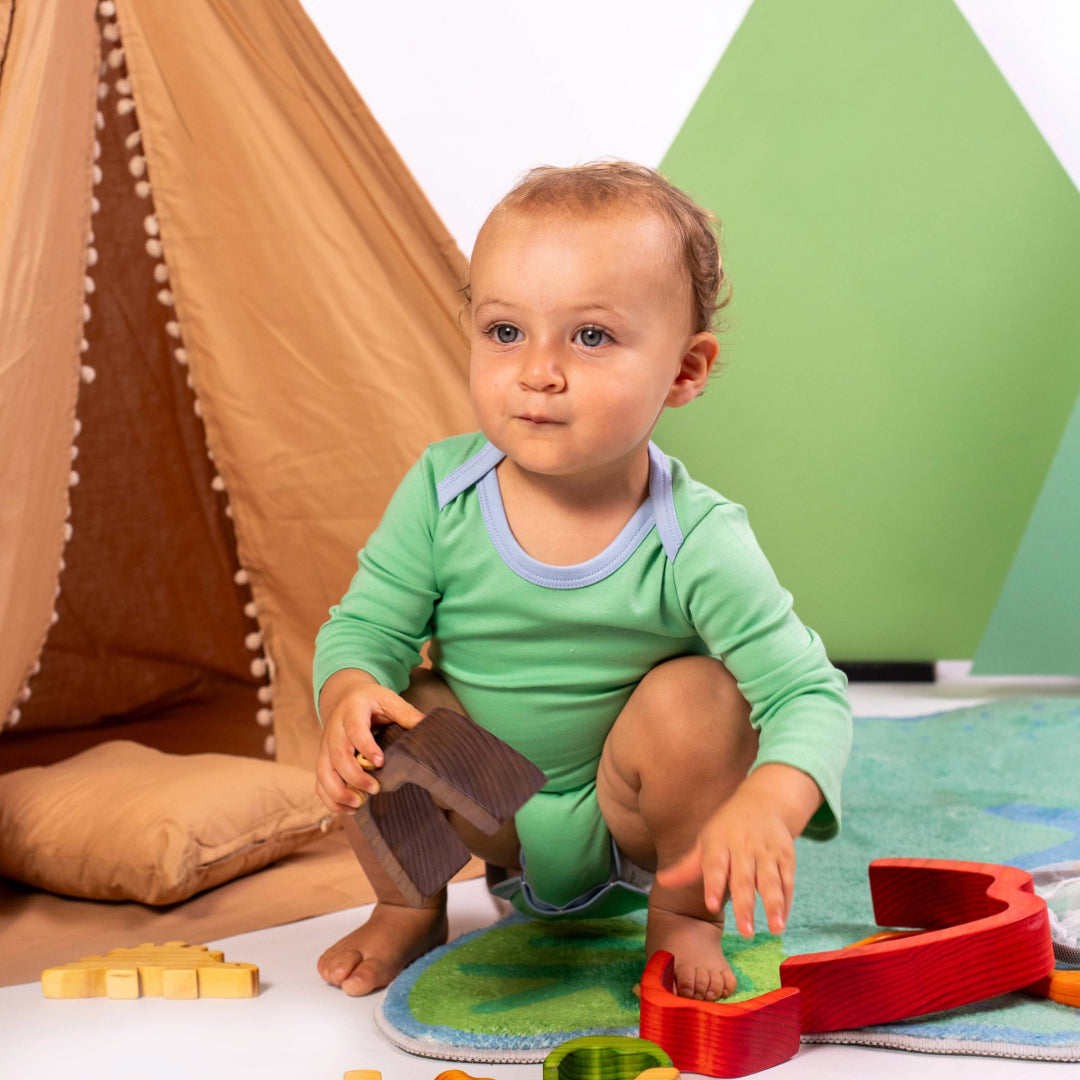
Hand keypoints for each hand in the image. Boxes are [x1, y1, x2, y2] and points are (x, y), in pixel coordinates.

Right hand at [314, 669, 424, 813]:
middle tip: (375, 789)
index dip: (366, 747)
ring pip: (324, 772)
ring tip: (358, 804)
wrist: (344, 697)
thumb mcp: (388, 699)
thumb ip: (405, 712)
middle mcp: (334, 730)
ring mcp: (326, 746)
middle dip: (354, 776)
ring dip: (338, 792)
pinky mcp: (323, 760)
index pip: (355, 730)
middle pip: (338, 756)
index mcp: (352, 712)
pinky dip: (330, 799)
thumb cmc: (370, 700)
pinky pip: (320, 783)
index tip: (380, 762)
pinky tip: (350, 808)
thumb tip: (426, 724)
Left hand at [656, 764, 821, 936]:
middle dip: (746, 905)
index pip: (715, 865)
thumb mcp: (705, 842)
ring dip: (774, 905)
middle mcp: (744, 848)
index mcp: (720, 844)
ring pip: (771, 881)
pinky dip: (786, 902)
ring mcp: (766, 853)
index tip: (712, 905)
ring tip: (775, 928)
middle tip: (745, 932)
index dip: (714, 885)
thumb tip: (660, 882)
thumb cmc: (727, 828)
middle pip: (744, 878)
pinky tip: (782, 920)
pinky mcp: (786, 857)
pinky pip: (787, 881)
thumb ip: (686, 866)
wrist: (764, 801)